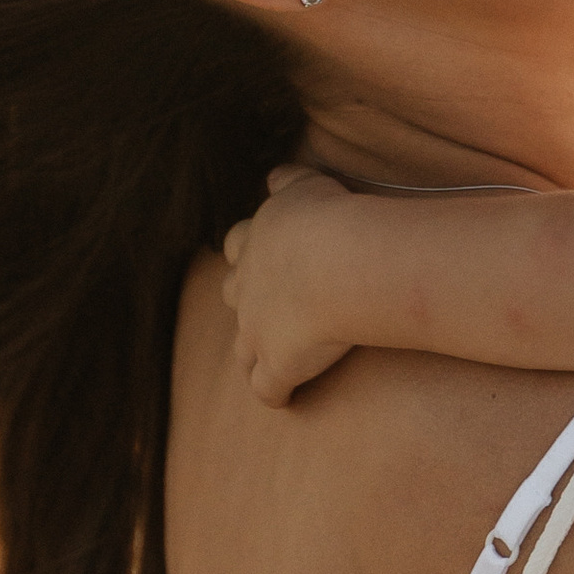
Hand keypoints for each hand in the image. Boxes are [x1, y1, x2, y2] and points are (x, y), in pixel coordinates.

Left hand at [220, 163, 362, 405]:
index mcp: (255, 243)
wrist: (341, 265)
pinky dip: (274, 393)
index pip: (239, 244)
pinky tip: (285, 398)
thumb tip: (273, 174)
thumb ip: (287, 181)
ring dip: (253, 353)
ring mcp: (256, 331)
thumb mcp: (307, 186)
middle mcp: (247, 288)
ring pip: (242, 349)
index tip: (267, 255)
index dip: (250, 251)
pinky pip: (266, 389)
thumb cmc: (330, 220)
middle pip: (233, 294)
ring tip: (267, 361)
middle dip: (245, 299)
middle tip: (267, 305)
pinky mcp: (276, 365)